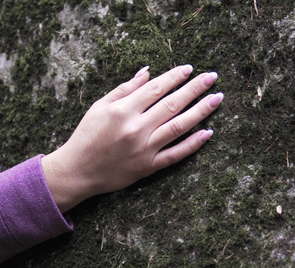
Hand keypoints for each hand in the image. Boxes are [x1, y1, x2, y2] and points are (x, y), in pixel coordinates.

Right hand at [41, 65, 221, 211]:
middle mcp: (136, 128)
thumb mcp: (99, 106)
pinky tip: (208, 132)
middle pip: (172, 104)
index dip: (174, 77)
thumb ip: (125, 89)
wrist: (78, 170)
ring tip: (217, 98)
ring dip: (200, 111)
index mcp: (122, 110)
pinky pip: (175, 155)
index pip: (155, 89)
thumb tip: (148, 71)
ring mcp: (144, 149)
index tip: (190, 69)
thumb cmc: (87, 135)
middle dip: (194, 89)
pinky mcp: (148, 167)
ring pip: (179, 127)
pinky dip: (193, 144)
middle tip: (211, 77)